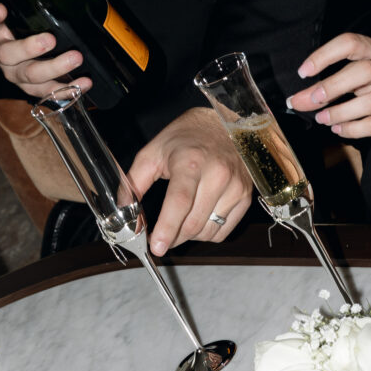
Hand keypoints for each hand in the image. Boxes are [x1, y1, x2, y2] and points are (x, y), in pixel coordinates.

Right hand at [0, 1, 92, 98]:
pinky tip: (85, 82)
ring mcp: (16, 74)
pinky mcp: (33, 89)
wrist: (20, 57)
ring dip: (54, 68)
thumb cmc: (27, 26)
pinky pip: (49, 93)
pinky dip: (69, 89)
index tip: (1, 8)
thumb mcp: (31, 8)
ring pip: (30, 76)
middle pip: (8, 54)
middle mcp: (3, 54)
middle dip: (29, 48)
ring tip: (76, 58)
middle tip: (50, 39)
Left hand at [127, 108, 253, 255]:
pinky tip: (198, 219)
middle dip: (172, 238)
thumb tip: (125, 212)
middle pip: (193, 223)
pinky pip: (224, 230)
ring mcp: (235, 186)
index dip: (167, 228)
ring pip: (208, 231)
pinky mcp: (246, 195)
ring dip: (189, 236)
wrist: (223, 123)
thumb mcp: (153, 153)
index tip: (156, 246)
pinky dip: (207, 233)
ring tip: (179, 222)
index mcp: (190, 162)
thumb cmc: (186, 138)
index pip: (179, 202)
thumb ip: (134, 182)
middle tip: (160, 238)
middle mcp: (217, 174)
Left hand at [287, 33, 370, 137]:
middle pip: (363, 71)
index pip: (351, 43)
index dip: (325, 55)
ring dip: (342, 112)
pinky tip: (339, 129)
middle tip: (311, 99)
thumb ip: (344, 75)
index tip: (304, 71)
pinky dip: (354, 128)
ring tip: (322, 118)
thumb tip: (305, 94)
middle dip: (333, 86)